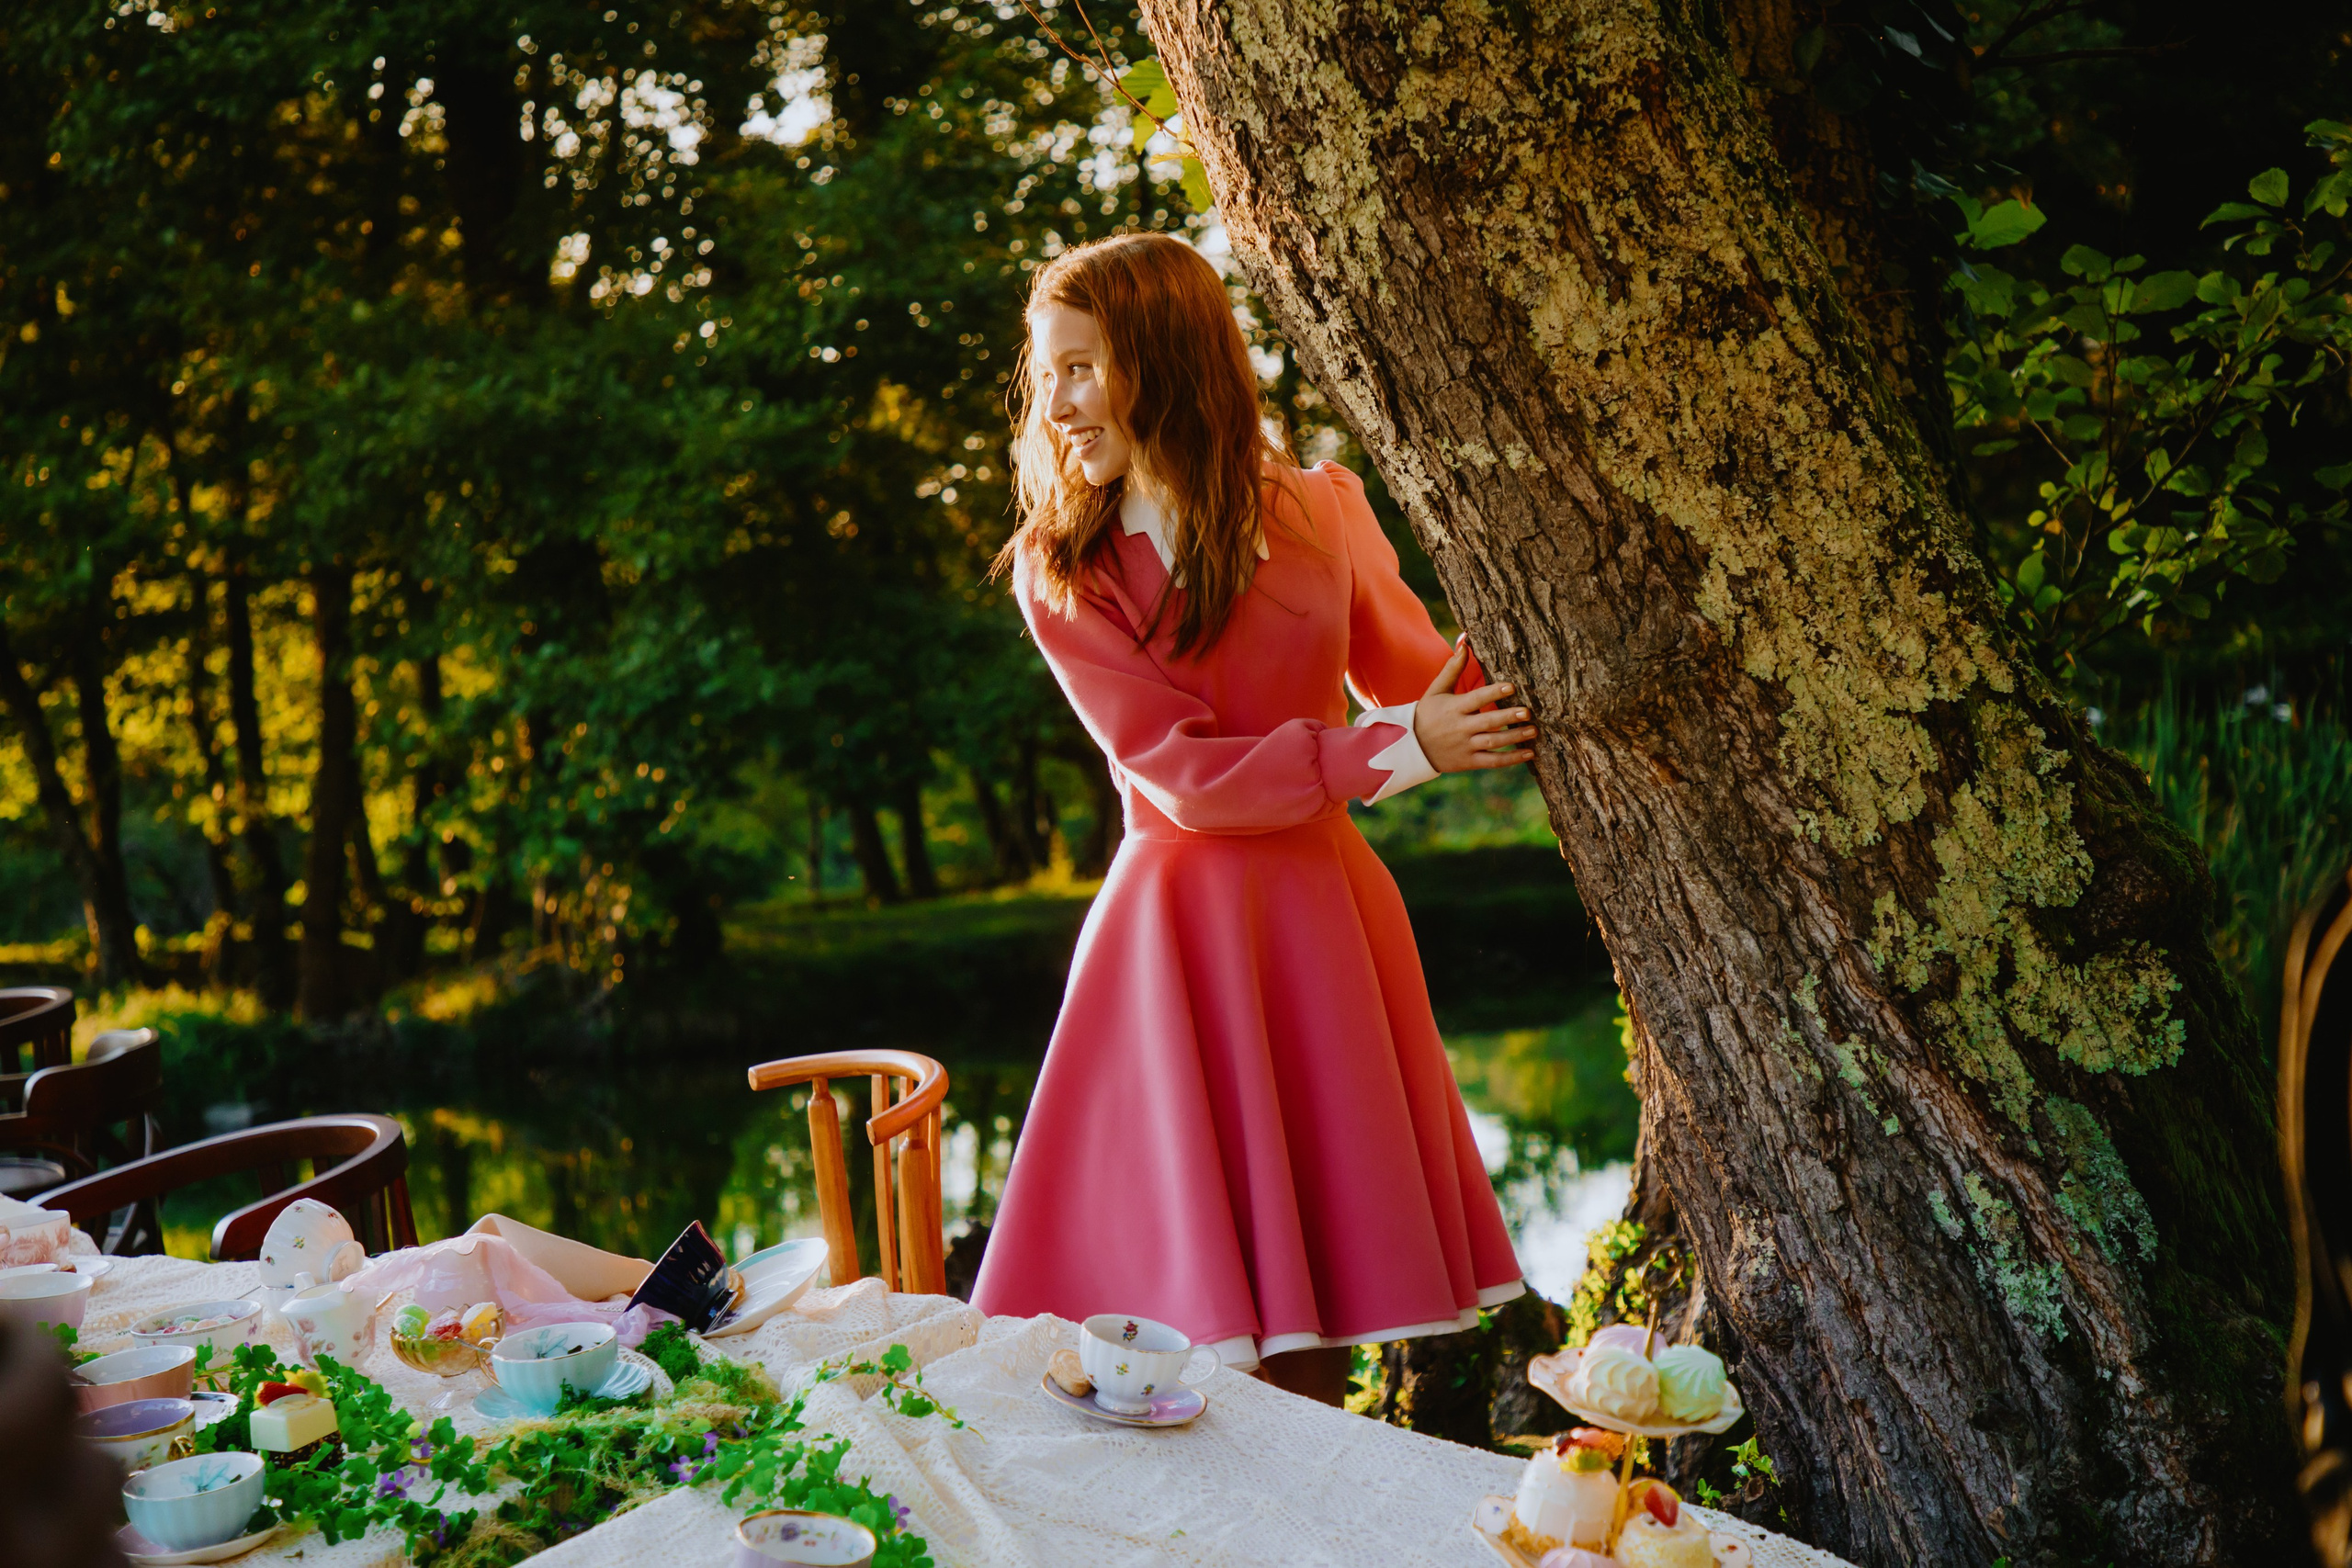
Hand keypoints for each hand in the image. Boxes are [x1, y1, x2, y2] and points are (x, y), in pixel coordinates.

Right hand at [1412, 638, 1534, 772]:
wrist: (1412, 746)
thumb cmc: (1427, 713)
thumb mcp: (1436, 690)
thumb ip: (1452, 668)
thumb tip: (1465, 644)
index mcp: (1454, 707)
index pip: (1476, 698)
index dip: (1494, 693)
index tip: (1511, 686)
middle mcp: (1460, 727)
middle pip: (1488, 722)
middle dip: (1508, 717)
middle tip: (1527, 712)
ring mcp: (1465, 746)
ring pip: (1493, 742)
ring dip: (1515, 737)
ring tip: (1533, 730)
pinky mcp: (1469, 761)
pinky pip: (1493, 761)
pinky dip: (1511, 759)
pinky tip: (1529, 752)